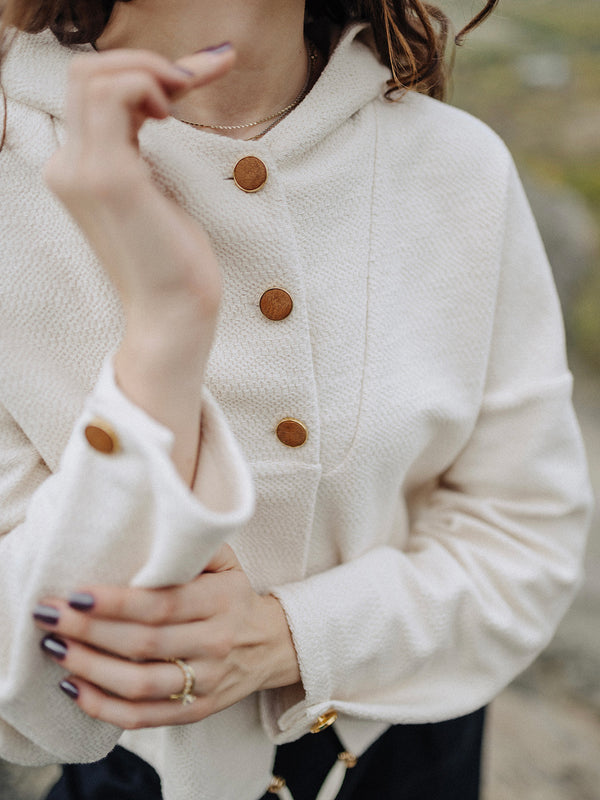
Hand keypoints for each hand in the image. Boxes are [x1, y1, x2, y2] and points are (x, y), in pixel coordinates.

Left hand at [33, 546, 300, 729]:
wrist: (272, 645)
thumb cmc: (234, 596)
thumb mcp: (226, 563)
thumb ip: (192, 548)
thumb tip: (146, 529)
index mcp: (222, 601)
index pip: (164, 604)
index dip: (116, 602)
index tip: (76, 593)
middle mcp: (216, 643)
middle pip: (144, 643)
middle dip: (89, 630)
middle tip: (49, 616)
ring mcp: (207, 682)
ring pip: (140, 684)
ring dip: (90, 668)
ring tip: (56, 648)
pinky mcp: (196, 711)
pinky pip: (144, 717)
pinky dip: (104, 707)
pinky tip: (74, 688)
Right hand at [42, 45, 236, 480]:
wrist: (174, 315)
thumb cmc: (174, 260)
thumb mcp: (154, 190)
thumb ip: (139, 146)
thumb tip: (159, 97)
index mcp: (77, 169)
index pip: (91, 92)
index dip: (142, 70)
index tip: (195, 73)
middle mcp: (68, 166)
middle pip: (84, 72)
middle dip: (145, 61)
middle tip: (189, 82)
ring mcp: (82, 170)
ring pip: (93, 74)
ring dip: (148, 69)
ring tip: (182, 94)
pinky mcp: (109, 177)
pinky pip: (114, 95)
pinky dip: (148, 84)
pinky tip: (172, 111)